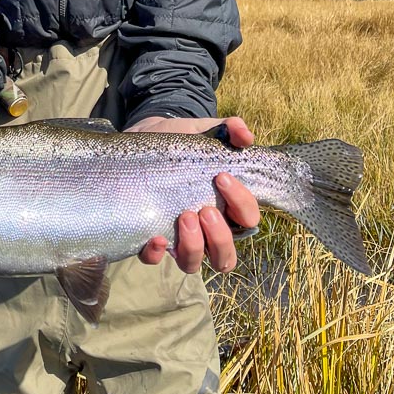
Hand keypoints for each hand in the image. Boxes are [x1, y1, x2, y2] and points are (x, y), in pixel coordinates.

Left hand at [126, 116, 260, 273]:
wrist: (147, 136)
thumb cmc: (184, 141)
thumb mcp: (206, 131)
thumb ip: (230, 129)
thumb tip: (245, 136)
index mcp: (226, 207)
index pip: (247, 220)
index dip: (242, 204)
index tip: (222, 177)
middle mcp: (205, 230)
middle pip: (225, 256)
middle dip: (220, 236)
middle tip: (205, 209)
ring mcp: (178, 237)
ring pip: (193, 264)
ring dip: (194, 247)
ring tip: (184, 217)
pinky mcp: (148, 236)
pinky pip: (153, 260)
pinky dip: (156, 254)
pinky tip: (156, 236)